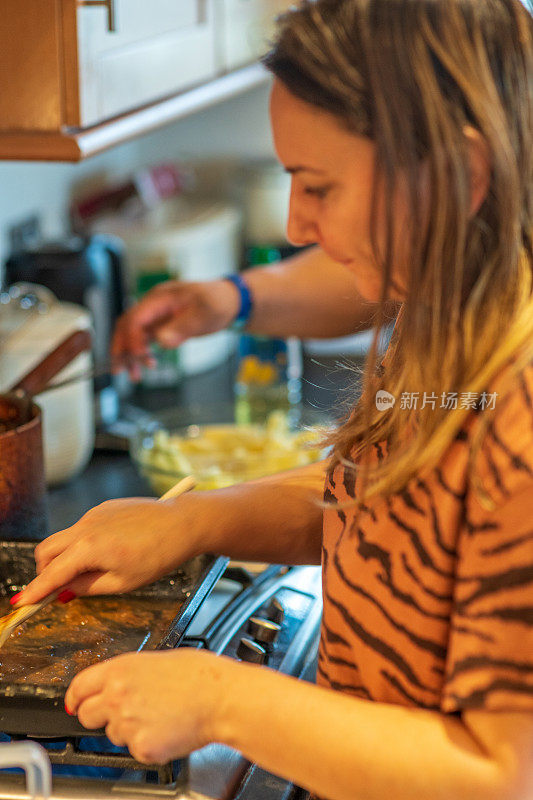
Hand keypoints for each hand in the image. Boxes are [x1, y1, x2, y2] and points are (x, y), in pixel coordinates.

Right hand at [17, 496, 197, 604]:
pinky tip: (105, 554)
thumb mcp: (123, 583)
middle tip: (58, 590)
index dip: (35, 591)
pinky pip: (82, 528)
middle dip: (45, 572)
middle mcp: (86, 526)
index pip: (52, 573)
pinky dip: (81, 544)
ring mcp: (94, 514)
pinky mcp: (104, 508)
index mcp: (89, 548)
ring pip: (64, 538)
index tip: (21, 603)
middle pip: (46, 551)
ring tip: (89, 573)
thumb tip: (65, 591)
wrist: (183, 522)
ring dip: (65, 557)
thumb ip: (87, 587)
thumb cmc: (159, 555)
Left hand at [65, 649, 231, 762]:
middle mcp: (117, 697)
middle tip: (122, 713)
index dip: (76, 697)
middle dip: (100, 716)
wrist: (220, 697)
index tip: (76, 703)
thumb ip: (127, 674)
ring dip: (129, 729)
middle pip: (86, 715)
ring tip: (159, 715)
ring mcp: (127, 725)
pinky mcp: (142, 748)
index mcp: (120, 670)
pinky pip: (136, 750)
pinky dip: (149, 744)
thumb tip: (114, 684)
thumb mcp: (156, 659)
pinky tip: (168, 729)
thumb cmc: (198, 674)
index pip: (79, 687)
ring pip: (113, 735)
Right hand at [112, 279, 239, 379]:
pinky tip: (144, 366)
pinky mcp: (161, 325)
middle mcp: (153, 306)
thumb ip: (182, 327)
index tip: (140, 357)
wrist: (229, 302)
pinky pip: (143, 340)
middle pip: (126, 326)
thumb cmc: (218, 302)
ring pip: (132, 335)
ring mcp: (156, 316)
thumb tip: (162, 341)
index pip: (136, 318)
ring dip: (128, 354)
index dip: (133, 339)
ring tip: (132, 375)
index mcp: (160, 298)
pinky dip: (140, 353)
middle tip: (120, 370)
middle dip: (121, 348)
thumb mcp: (204, 314)